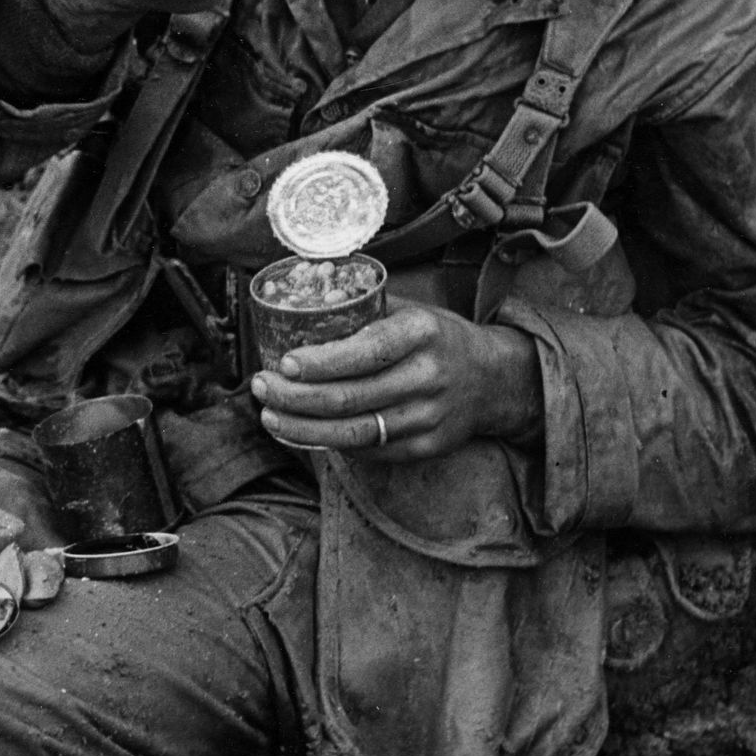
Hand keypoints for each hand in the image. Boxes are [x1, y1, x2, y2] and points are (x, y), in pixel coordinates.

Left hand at [250, 300, 543, 459]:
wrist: (493, 379)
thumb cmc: (437, 339)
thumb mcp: (411, 311)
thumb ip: (363, 311)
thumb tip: (299, 305)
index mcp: (422, 333)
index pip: (365, 352)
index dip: (321, 362)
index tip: (284, 363)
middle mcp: (428, 376)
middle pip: (350, 397)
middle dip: (295, 397)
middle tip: (262, 387)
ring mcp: (429, 417)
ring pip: (354, 432)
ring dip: (303, 428)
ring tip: (271, 417)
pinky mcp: (427, 446)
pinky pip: (370, 451)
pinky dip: (331, 443)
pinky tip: (303, 433)